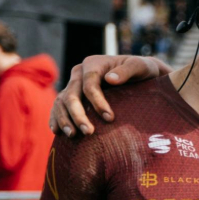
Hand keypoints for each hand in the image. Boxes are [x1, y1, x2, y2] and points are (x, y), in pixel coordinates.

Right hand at [52, 55, 168, 136]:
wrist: (139, 73)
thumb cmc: (142, 70)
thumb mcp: (140, 66)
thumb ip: (127, 71)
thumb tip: (110, 79)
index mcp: (93, 63)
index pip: (89, 84)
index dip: (97, 101)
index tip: (110, 118)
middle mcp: (79, 73)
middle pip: (72, 94)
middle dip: (78, 114)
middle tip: (89, 132)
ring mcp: (73, 84)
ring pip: (62, 101)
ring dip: (64, 119)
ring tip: (72, 135)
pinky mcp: (72, 95)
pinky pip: (59, 106)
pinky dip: (56, 118)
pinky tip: (57, 131)